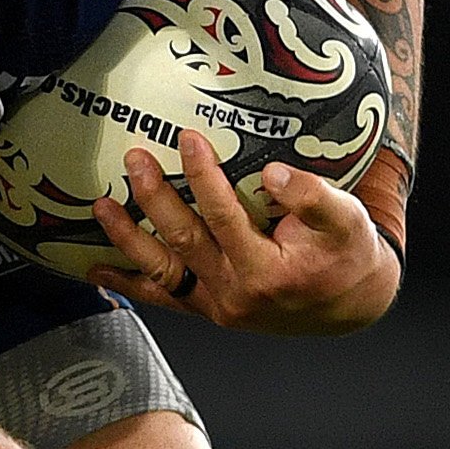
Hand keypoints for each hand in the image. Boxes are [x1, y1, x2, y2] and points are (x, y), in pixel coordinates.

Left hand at [90, 132, 397, 336]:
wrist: (351, 304)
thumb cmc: (348, 256)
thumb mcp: (347, 220)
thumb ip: (313, 196)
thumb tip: (273, 174)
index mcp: (267, 272)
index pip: (224, 217)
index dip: (202, 176)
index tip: (187, 139)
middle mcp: (236, 294)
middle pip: (184, 240)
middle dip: (154, 197)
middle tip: (135, 159)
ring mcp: (218, 306)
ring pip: (164, 270)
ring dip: (128, 239)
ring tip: (102, 206)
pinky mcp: (210, 309)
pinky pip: (164, 297)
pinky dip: (129, 285)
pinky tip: (97, 270)